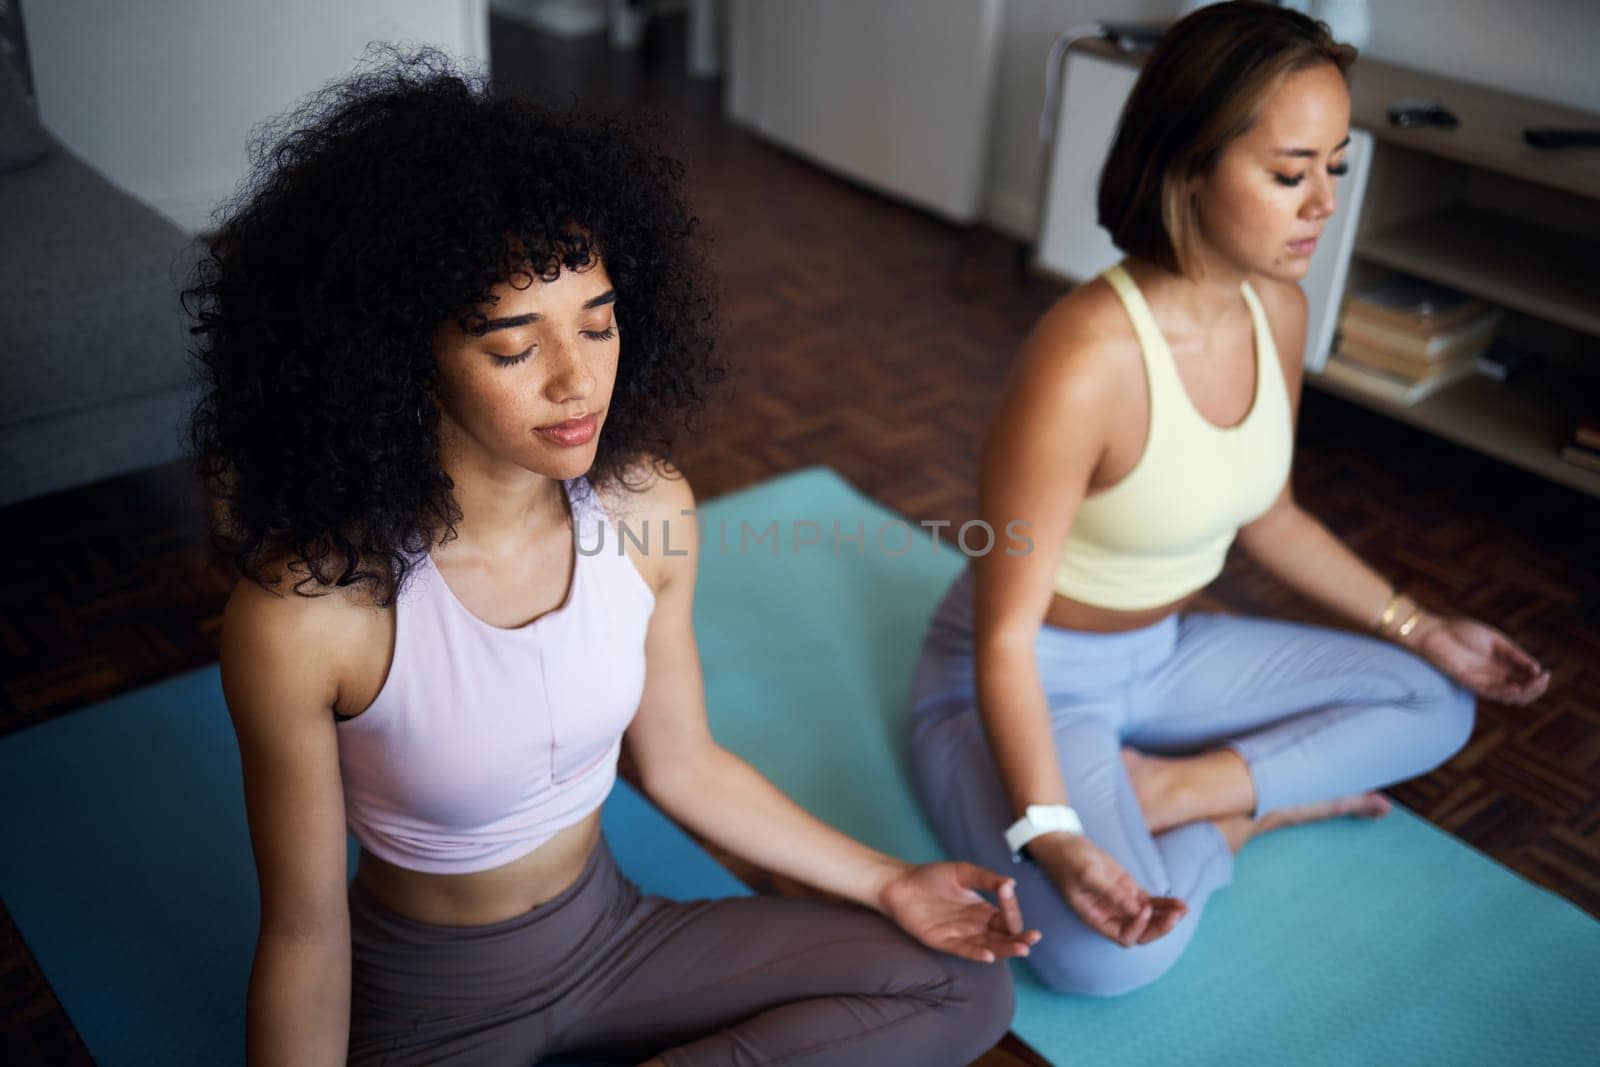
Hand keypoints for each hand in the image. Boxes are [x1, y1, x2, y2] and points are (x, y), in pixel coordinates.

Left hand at [877, 861, 1042, 963]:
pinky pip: (963, 951)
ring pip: (989, 947)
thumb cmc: (932, 876)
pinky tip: (989, 955)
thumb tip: (1011, 883)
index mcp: (984, 910)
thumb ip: (986, 878)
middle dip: (1019, 939)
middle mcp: (976, 926)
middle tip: (1033, 939)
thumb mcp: (963, 872)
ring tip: (1022, 949)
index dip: (1013, 910)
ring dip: (1005, 950)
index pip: (1007, 917)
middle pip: (1003, 937)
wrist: (900, 883)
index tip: (1009, 893)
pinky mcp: (943, 942)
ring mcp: (961, 936)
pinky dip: (976, 953)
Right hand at [1026, 832, 1186, 946]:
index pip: (1124, 936)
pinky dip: (1166, 904)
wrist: (1064, 844)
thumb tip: (1137, 910)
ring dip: (1167, 916)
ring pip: (1150, 918)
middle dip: (1159, 927)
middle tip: (1174, 917)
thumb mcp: (1088, 874)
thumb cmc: (1069, 860)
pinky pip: (1151, 903)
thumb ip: (1111, 893)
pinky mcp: (1128, 890)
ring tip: (1183, 909)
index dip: (1137, 927)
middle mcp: (1111, 916)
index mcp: (1096, 919)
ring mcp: (1121, 903)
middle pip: (1141, 933)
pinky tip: (1181, 903)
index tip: (1143, 908)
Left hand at [1406, 614, 1549, 704]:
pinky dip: (1506, 693)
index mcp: (1501, 665)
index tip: (1545, 672)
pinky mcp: (1470, 683)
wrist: (1433, 632)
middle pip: (1521, 691)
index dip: (1537, 679)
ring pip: (1509, 696)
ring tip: (1536, 682)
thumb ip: (1514, 654)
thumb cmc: (1460, 632)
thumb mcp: (1494, 640)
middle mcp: (1494, 676)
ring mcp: (1483, 681)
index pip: (1525, 679)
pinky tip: (1517, 688)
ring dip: (1525, 692)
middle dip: (1536, 687)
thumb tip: (1536, 668)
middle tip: (1544, 678)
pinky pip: (1491, 693)